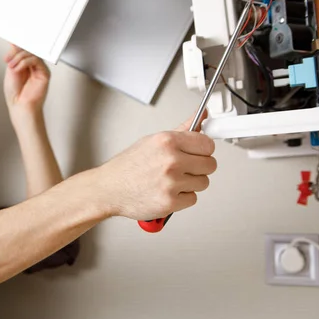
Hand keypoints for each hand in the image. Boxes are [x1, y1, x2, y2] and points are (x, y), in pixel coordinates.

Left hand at [3, 45, 50, 124]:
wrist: (19, 105)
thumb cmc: (15, 94)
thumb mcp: (11, 70)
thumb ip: (14, 56)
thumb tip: (13, 43)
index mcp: (24, 65)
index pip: (23, 50)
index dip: (16, 46)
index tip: (9, 42)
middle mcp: (33, 66)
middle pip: (28, 50)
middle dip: (16, 52)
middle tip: (8, 58)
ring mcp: (39, 69)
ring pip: (32, 54)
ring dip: (19, 58)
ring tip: (12, 66)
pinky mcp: (45, 73)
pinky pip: (36, 60)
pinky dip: (25, 62)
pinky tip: (18, 68)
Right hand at [91, 112, 216, 219]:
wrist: (108, 189)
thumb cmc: (127, 167)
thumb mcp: (152, 141)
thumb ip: (181, 130)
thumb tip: (200, 117)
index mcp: (167, 141)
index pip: (207, 144)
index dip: (203, 150)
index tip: (196, 154)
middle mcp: (171, 160)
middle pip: (210, 165)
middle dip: (198, 168)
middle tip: (182, 169)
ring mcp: (171, 182)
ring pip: (203, 183)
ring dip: (190, 184)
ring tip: (171, 181)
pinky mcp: (170, 202)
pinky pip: (192, 199)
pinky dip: (182, 198)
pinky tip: (167, 192)